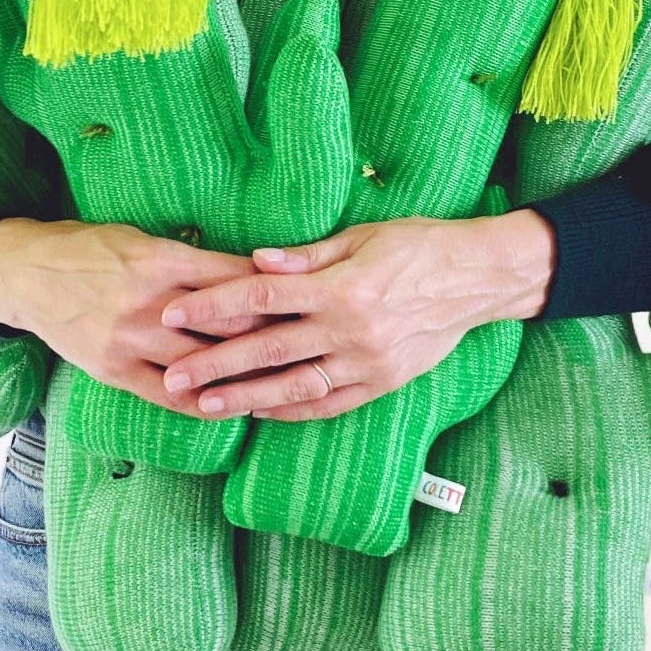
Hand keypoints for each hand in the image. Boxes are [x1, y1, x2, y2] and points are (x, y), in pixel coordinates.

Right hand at [0, 218, 276, 415]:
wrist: (24, 273)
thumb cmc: (90, 248)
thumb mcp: (142, 238)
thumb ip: (191, 260)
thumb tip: (249, 276)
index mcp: (162, 260)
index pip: (235, 280)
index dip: (273, 294)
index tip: (301, 303)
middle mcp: (149, 302)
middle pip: (227, 326)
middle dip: (269, 336)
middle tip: (305, 346)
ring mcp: (130, 340)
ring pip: (203, 364)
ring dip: (242, 375)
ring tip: (279, 381)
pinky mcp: (113, 369)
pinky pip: (168, 396)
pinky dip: (204, 403)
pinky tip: (230, 406)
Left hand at [158, 209, 558, 419]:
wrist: (478, 279)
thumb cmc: (418, 246)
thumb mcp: (362, 236)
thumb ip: (306, 255)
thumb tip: (253, 260)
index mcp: (340, 286)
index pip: (260, 296)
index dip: (212, 305)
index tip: (172, 312)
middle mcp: (350, 329)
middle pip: (268, 348)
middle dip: (214, 363)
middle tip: (173, 376)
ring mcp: (367, 362)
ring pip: (294, 386)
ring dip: (246, 398)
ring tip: (206, 406)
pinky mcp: (383, 382)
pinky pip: (329, 403)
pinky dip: (293, 411)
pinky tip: (261, 414)